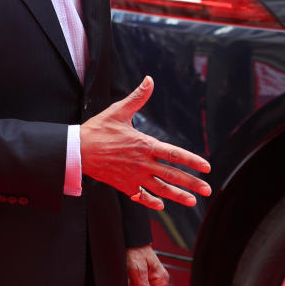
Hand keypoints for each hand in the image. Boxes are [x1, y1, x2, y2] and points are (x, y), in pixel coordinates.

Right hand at [80, 75, 211, 210]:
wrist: (77, 151)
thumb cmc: (98, 129)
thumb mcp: (118, 111)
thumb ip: (138, 97)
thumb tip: (149, 79)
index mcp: (145, 145)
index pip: (174, 154)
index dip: (192, 161)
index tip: (207, 167)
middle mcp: (143, 163)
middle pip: (172, 175)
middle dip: (192, 183)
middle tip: (208, 189)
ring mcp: (134, 176)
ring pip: (160, 189)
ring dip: (177, 196)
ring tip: (192, 201)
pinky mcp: (124, 185)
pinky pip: (140, 196)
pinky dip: (151, 201)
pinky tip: (161, 205)